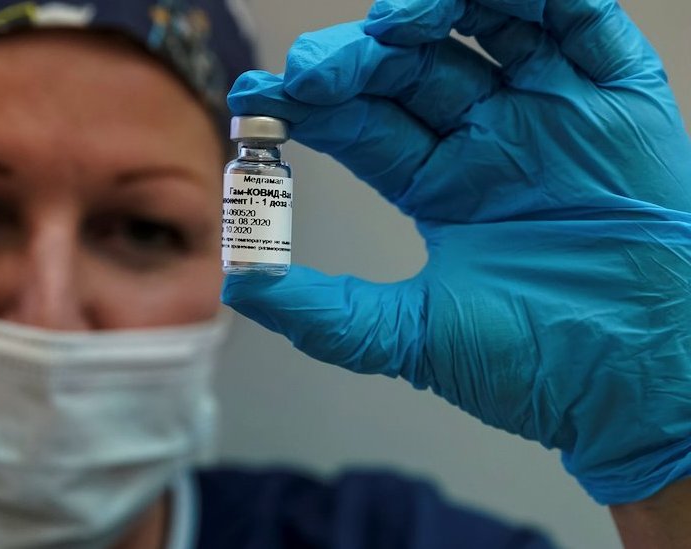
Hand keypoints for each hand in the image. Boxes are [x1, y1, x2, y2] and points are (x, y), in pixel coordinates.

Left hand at [223, 0, 690, 504]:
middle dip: (354, 61)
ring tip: (387, 28)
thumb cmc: (539, 365)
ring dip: (429, 15)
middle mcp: (487, 140)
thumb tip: (239, 285)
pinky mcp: (616, 96)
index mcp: (439, 186)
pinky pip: (577, 21)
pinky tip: (474, 0)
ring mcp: (550, 112)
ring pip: (482, 29)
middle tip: (311, 70)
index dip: (309, 105)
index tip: (258, 97)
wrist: (645, 384)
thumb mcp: (413, 338)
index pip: (361, 124)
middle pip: (408, 70)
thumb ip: (326, 315)